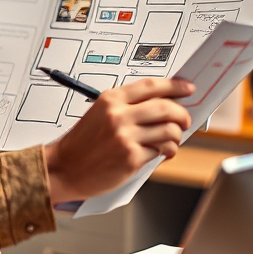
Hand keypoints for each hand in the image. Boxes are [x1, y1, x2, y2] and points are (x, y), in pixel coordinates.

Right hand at [43, 78, 193, 204]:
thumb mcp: (100, 113)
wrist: (64, 167)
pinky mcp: (130, 158)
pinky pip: (160, 150)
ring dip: (176, 136)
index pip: (151, 86)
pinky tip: (162, 152)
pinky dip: (166, 151)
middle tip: (185, 120)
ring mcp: (125, 137)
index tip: (188, 88)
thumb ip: (127, 106)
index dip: (175, 86)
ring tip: (171, 141)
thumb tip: (163, 103)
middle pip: (165, 107)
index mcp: (111, 99)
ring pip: (168, 130)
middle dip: (182, 114)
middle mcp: (119, 115)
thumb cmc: (82, 143)